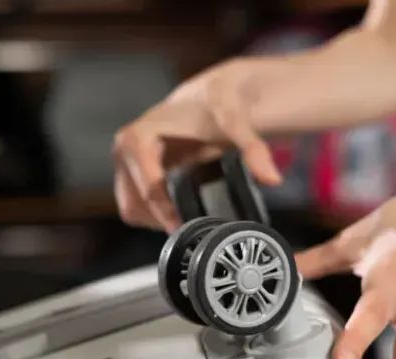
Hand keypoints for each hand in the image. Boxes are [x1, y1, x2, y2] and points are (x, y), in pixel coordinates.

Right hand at [113, 58, 282, 231]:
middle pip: (137, 201)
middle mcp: (124, 149)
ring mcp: (123, 162)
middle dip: (162, 217)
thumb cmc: (213, 106)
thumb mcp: (236, 122)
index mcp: (138, 136)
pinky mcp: (127, 173)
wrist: (204, 96)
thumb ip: (253, 148)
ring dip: (155, 219)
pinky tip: (174, 210)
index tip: (186, 224)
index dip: (165, 209)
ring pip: (132, 208)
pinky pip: (133, 206)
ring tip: (184, 218)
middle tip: (191, 226)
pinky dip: (152, 215)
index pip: (147, 185)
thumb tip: (273, 178)